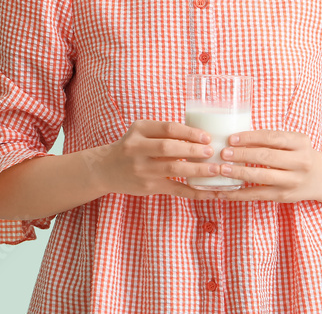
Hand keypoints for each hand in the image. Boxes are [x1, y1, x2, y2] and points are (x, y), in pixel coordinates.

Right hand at [95, 120, 220, 199]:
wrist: (106, 169)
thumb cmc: (131, 147)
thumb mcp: (141, 132)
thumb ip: (163, 132)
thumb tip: (200, 134)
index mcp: (139, 130)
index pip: (168, 128)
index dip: (189, 132)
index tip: (206, 136)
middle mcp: (137, 148)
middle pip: (169, 148)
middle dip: (194, 150)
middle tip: (212, 152)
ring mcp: (142, 169)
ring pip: (173, 169)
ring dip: (197, 169)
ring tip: (215, 169)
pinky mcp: (148, 187)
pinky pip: (175, 189)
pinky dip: (194, 192)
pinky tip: (209, 192)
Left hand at [212, 130, 321, 203]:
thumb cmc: (300, 154)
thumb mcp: (293, 141)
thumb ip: (271, 139)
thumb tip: (236, 138)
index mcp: (300, 142)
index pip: (272, 137)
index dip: (250, 137)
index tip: (231, 138)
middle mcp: (300, 162)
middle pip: (266, 157)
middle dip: (242, 155)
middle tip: (223, 153)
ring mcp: (293, 181)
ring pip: (261, 177)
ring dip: (239, 173)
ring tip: (222, 169)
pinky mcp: (284, 196)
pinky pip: (258, 195)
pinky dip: (239, 193)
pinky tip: (224, 192)